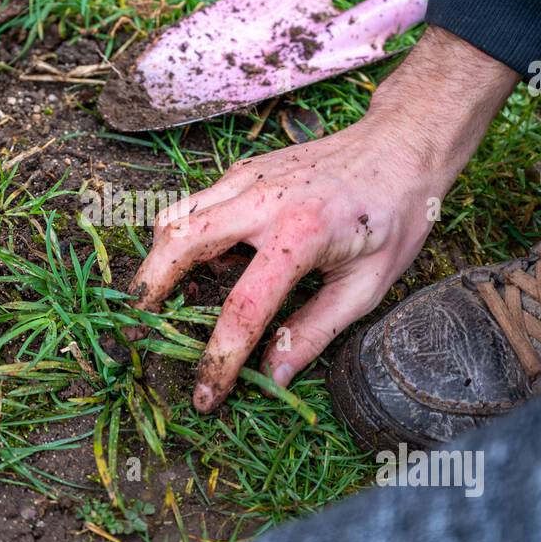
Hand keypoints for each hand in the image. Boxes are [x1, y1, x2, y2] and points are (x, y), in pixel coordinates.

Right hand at [129, 27, 519, 411]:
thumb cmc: (394, 216)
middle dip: (150, 291)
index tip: (206, 396)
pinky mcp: (242, 171)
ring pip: (176, 217)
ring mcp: (246, 179)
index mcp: (301, 234)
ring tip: (158, 302)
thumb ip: (315, 330)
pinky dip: (181, 236)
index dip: (219, 359)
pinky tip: (198, 265)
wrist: (400, 145)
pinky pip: (194, 204)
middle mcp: (263, 200)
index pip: (244, 308)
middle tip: (140, 332)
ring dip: (158, 261)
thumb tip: (272, 376)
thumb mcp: (367, 285)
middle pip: (179, 242)